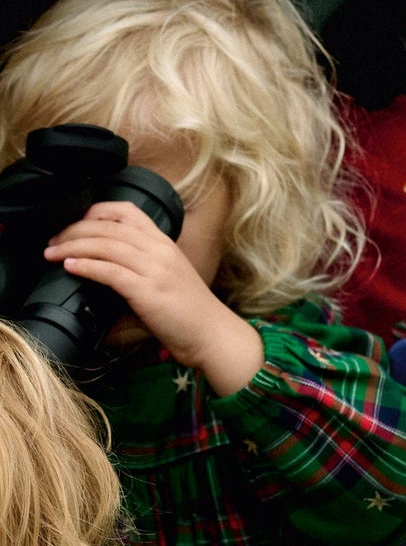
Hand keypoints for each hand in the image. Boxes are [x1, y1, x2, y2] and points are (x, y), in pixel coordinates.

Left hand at [44, 201, 262, 393]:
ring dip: (72, 246)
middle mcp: (159, 250)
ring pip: (105, 245)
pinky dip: (86, 266)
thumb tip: (101, 270)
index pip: (126, 211)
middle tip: (52, 240)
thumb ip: (138, 269)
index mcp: (164, 243)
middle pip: (107, 227)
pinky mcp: (148, 290)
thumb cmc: (188, 313)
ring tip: (52, 252)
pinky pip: (109, 271)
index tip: (74, 223)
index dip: (94, 212)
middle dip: (73, 230)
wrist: (212, 335)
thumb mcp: (166, 279)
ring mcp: (155, 269)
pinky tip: (70, 267)